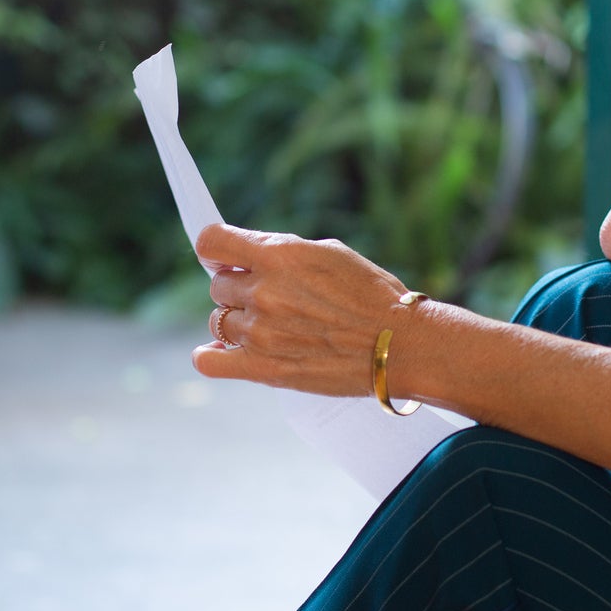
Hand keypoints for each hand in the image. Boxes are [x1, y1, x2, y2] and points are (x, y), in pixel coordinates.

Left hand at [189, 222, 414, 395]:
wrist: (401, 345)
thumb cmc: (374, 297)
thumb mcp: (331, 254)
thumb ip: (284, 252)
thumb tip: (252, 256)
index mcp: (279, 255)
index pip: (211, 241)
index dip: (214, 250)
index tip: (223, 259)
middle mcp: (264, 291)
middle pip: (218, 285)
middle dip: (238, 289)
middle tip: (269, 301)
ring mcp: (260, 331)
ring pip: (217, 322)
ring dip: (237, 323)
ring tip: (268, 329)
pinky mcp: (263, 368)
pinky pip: (208, 362)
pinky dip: (211, 358)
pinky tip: (225, 354)